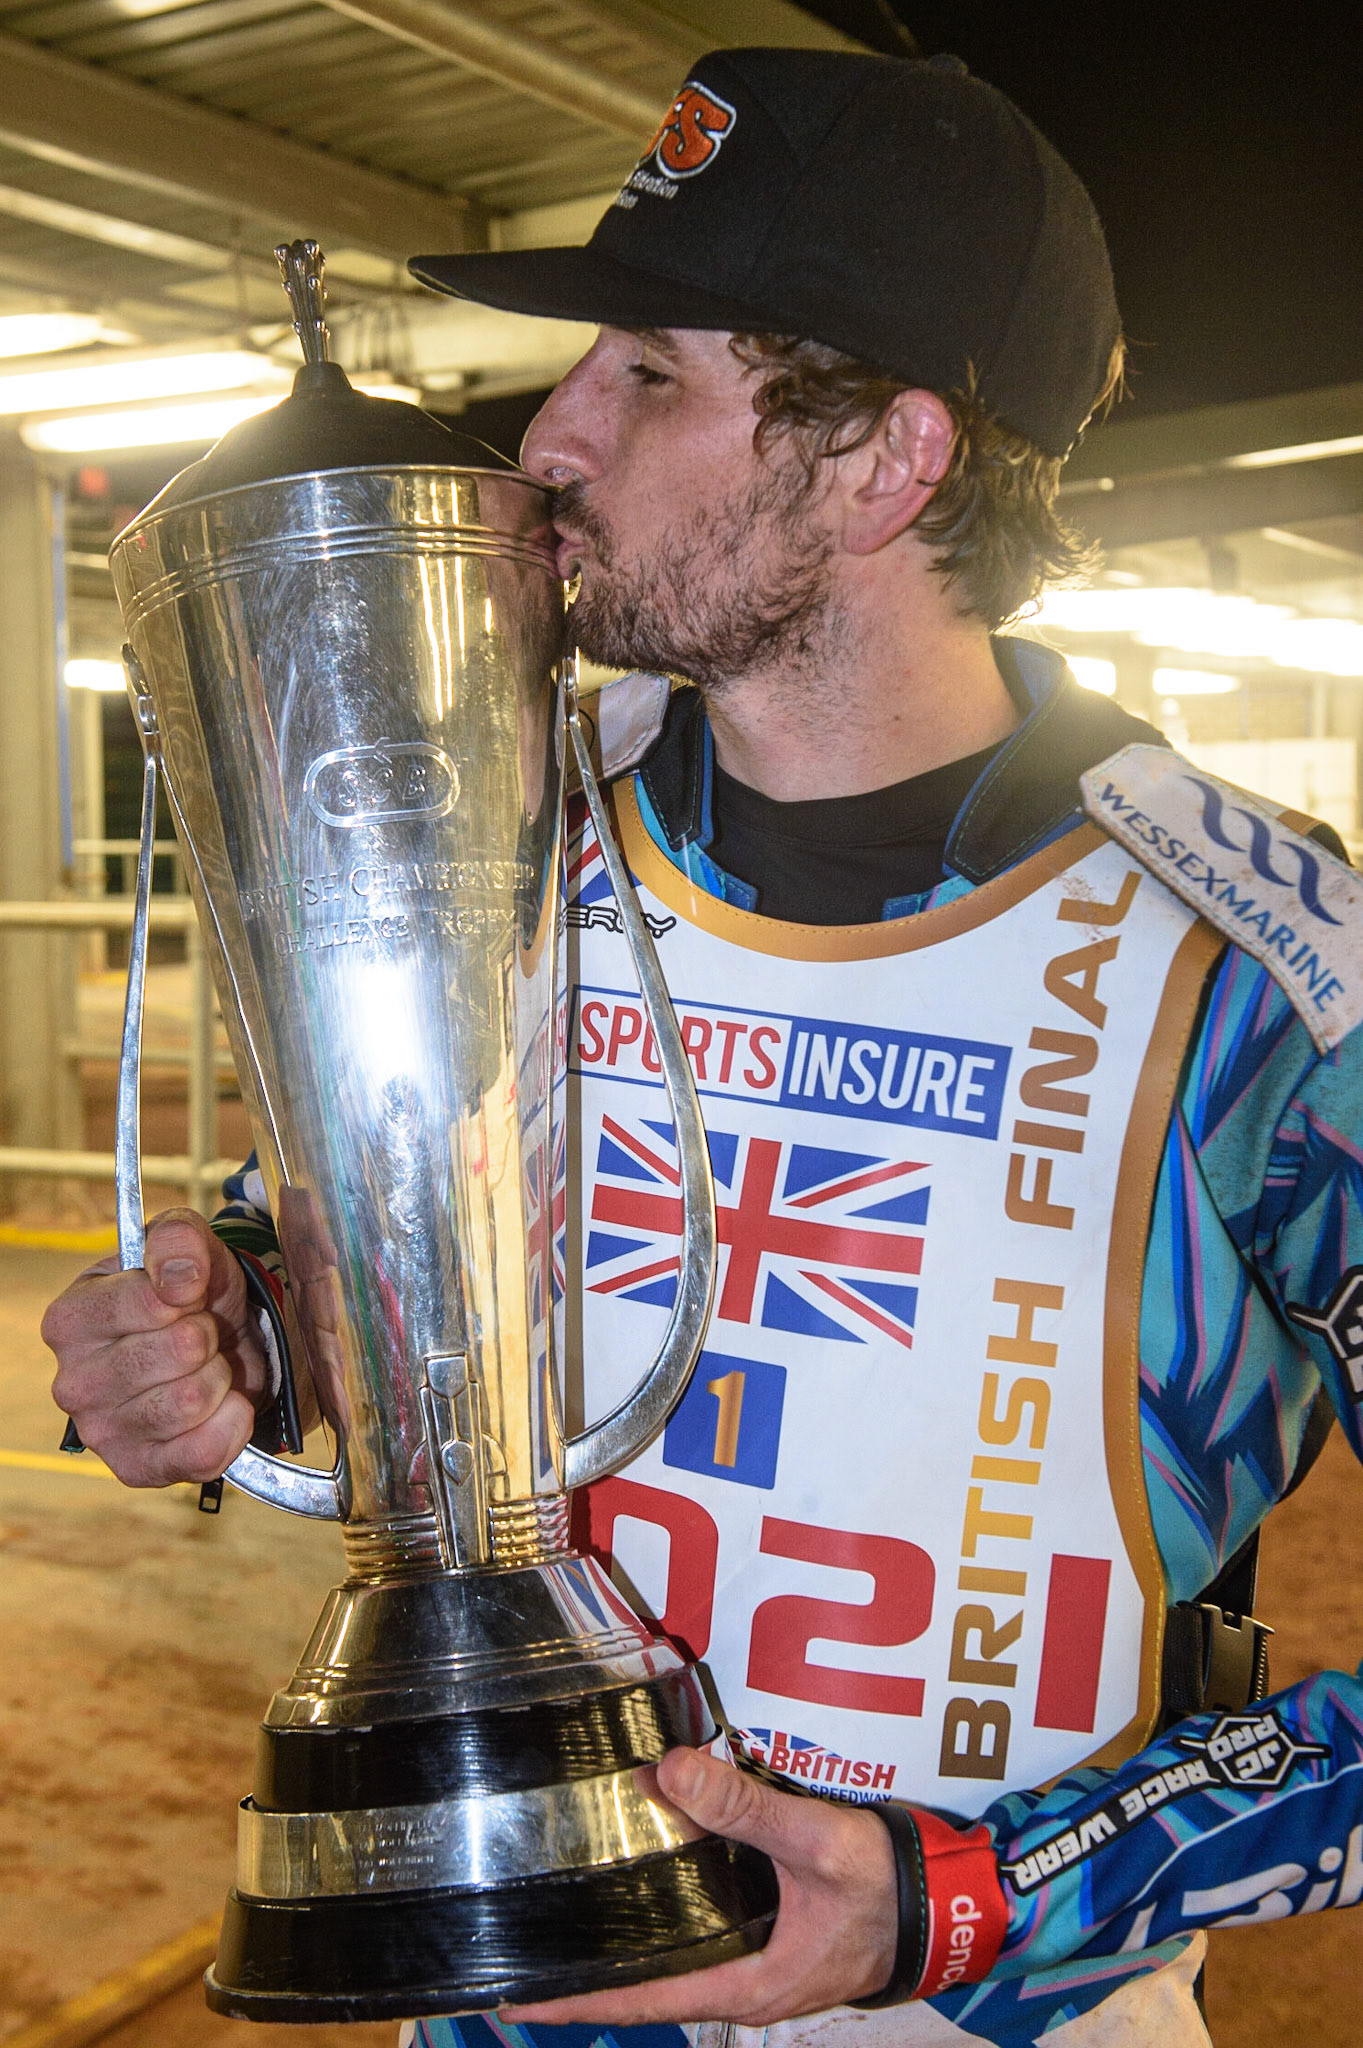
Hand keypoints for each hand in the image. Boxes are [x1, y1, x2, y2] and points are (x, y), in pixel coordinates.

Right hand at [42, 1207, 269, 1486]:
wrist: (218, 1346)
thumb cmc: (190, 1295)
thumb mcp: (187, 1246)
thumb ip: (178, 1239)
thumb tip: (179, 1278)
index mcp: (70, 1319)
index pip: (152, 1302)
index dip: (189, 1293)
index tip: (187, 1296)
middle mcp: (72, 1382)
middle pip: (182, 1350)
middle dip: (210, 1335)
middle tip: (199, 1335)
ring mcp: (101, 1432)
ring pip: (195, 1400)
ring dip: (220, 1377)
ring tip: (204, 1368)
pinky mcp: (136, 1470)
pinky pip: (203, 1453)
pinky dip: (231, 1424)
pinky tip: (221, 1406)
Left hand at [501, 1746, 897, 2026]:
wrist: (946, 1906)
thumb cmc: (887, 1888)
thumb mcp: (816, 1843)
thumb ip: (744, 1808)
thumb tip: (665, 1773)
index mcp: (745, 1985)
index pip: (639, 1998)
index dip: (574, 1999)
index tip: (513, 1995)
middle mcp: (741, 1988)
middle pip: (644, 1987)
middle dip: (584, 1975)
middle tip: (517, 1954)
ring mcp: (754, 1968)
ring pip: (670, 1964)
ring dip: (620, 1950)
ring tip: (561, 1925)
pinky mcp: (767, 1942)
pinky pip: (698, 1940)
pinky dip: (661, 1925)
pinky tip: (638, 1894)